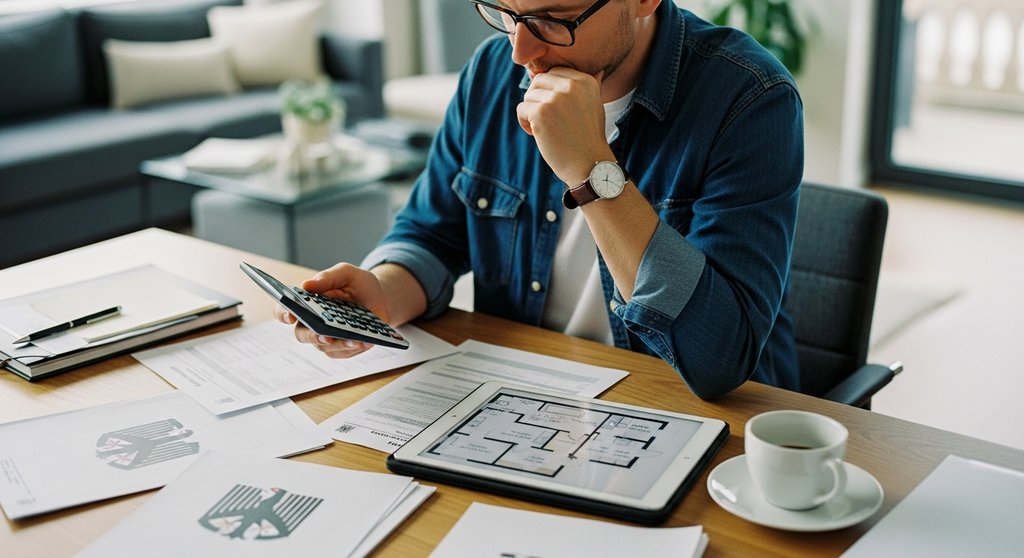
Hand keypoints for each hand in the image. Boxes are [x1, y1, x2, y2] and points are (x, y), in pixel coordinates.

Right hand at [272, 262, 388, 358]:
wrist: (380, 298)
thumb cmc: (358, 284)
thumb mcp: (346, 274)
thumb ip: (327, 278)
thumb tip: (306, 285)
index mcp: (307, 302)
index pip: (284, 310)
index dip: (283, 314)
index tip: (291, 315)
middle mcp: (311, 322)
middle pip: (301, 334)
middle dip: (312, 337)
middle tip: (325, 336)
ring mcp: (325, 337)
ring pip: (324, 347)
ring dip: (339, 344)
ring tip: (355, 339)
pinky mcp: (341, 348)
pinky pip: (343, 353)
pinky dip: (354, 348)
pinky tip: (365, 341)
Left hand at [517, 67, 612, 183]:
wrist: (589, 164)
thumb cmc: (590, 138)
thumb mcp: (596, 106)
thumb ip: (593, 86)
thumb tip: (598, 71)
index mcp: (585, 81)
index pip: (555, 72)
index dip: (549, 91)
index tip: (555, 109)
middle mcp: (571, 86)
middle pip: (539, 80)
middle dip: (537, 98)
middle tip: (545, 118)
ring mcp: (555, 99)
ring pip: (528, 95)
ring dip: (531, 112)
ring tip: (543, 128)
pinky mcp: (541, 113)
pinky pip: (522, 108)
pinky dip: (525, 122)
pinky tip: (536, 134)